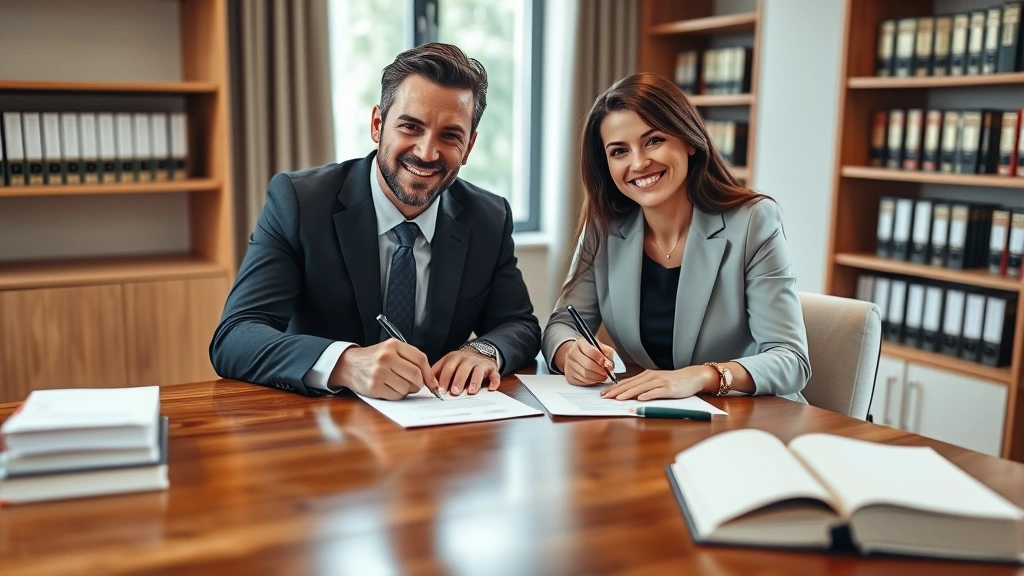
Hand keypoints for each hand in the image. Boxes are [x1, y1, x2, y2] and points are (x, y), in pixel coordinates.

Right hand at [331, 340, 437, 399]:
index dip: (429, 373)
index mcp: (393, 345)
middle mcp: (386, 357)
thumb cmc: (375, 358)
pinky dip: (397, 395)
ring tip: (397, 383)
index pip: (420, 359)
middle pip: (416, 375)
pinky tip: (389, 388)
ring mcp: (379, 372)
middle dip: (419, 384)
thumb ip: (411, 359)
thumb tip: (431, 380)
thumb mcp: (391, 350)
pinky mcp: (374, 386)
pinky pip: (396, 396)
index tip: (432, 382)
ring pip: (407, 387)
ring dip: (406, 390)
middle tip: (414, 384)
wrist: (350, 364)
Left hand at [432, 348, 500, 395]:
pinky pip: (494, 375)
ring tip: (471, 391)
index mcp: (454, 358)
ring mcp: (480, 364)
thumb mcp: (447, 363)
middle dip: (458, 381)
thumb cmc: (460, 363)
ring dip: (475, 381)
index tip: (441, 390)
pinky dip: (494, 381)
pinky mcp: (491, 369)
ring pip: (478, 371)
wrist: (480, 352)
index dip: (444, 379)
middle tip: (454, 392)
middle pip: (463, 369)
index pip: (448, 367)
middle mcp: (467, 359)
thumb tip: (427, 384)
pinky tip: (491, 388)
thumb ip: (438, 372)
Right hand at [555, 337, 615, 385]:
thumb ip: (607, 354)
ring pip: (585, 376)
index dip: (601, 360)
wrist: (575, 355)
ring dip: (597, 378)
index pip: (591, 352)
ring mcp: (569, 365)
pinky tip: (595, 378)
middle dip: (600, 371)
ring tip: (603, 376)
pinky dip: (591, 382)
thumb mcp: (600, 346)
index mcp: (580, 343)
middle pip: (588, 365)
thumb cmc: (589, 350)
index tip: (607, 364)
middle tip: (606, 373)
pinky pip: (582, 382)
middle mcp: (572, 353)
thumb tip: (609, 365)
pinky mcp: (569, 375)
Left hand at [601, 365, 715, 400]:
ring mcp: (660, 382)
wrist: (692, 376)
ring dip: (628, 393)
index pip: (627, 382)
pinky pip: (656, 392)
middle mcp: (651, 377)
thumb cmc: (674, 381)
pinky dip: (648, 395)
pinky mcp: (669, 388)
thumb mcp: (657, 381)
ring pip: (641, 388)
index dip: (614, 387)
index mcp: (647, 375)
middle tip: (605, 397)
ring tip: (617, 398)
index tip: (604, 393)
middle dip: (616, 391)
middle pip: (631, 384)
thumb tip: (630, 394)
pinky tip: (640, 398)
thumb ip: (644, 386)